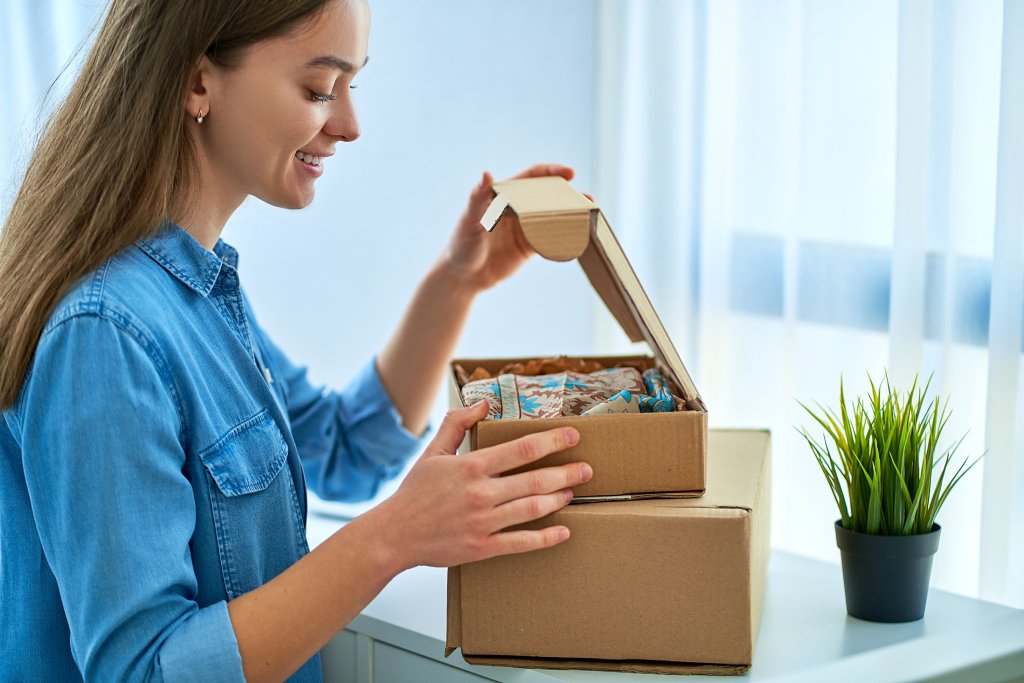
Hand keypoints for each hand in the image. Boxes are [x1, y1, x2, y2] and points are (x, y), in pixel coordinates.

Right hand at [373, 400, 591, 569]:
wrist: (394, 534)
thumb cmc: (415, 492)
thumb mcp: (433, 452)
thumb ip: (457, 424)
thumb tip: (482, 405)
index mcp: (471, 467)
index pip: (521, 450)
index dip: (552, 441)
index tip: (573, 435)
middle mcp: (481, 494)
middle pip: (535, 480)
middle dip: (566, 473)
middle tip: (587, 468)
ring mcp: (483, 522)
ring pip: (532, 509)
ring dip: (559, 499)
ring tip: (573, 491)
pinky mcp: (483, 548)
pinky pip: (521, 542)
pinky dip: (546, 537)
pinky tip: (563, 531)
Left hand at [436, 163, 577, 293]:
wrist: (463, 277)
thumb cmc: (461, 244)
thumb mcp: (468, 221)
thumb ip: (478, 199)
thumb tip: (487, 174)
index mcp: (505, 196)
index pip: (533, 177)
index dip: (552, 172)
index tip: (570, 173)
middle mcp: (519, 208)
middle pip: (550, 195)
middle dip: (570, 194)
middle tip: (587, 199)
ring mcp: (526, 227)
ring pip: (554, 216)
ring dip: (572, 215)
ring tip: (590, 216)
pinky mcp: (530, 247)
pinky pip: (552, 239)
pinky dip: (565, 236)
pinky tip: (579, 236)